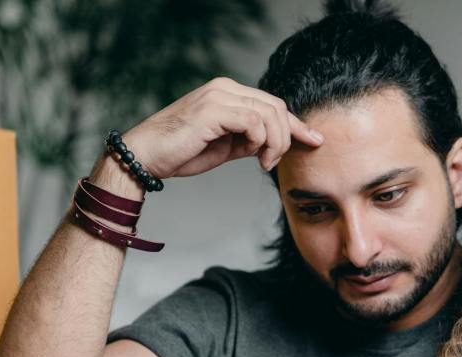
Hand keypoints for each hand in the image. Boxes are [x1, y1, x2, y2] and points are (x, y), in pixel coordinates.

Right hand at [120, 76, 323, 178]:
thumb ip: (249, 140)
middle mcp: (224, 88)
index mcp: (227, 93)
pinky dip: (261, 142)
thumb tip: (273, 144)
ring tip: (264, 163)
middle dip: (288, 137)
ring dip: (276, 143)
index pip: (272, 104)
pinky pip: (255, 122)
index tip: (314, 141)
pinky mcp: (214, 110)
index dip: (296, 124)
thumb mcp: (225, 146)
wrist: (147, 156)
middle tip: (273, 162)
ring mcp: (219, 97)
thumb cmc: (182, 152)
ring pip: (270, 114)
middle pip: (277, 106)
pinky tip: (254, 157)